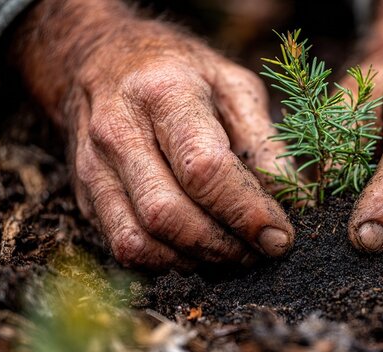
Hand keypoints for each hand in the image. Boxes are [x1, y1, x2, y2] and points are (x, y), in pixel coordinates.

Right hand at [12, 0, 293, 269]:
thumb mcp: (233, 85)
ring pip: (140, 240)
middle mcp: (118, 131)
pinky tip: (196, 250)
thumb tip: (297, 199)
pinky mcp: (85, 194)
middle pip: (167, 213)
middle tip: (260, 250)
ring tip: (233, 252)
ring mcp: (93, 166)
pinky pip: (123, 247)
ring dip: (195, 260)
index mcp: (164, 93)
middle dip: (223, 245)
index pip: (204, 168)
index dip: (246, 211)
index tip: (280, 236)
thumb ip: (264, 141)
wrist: (103, 58)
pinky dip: (165, 262)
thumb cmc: (180, 71)